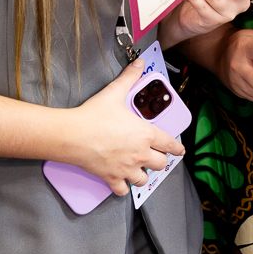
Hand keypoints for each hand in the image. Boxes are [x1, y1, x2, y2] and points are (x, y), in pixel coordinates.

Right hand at [70, 60, 184, 195]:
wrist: (72, 135)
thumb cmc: (95, 114)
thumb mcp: (115, 92)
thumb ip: (130, 77)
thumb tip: (140, 62)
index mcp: (145, 134)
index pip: (169, 144)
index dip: (177, 148)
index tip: (180, 151)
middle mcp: (140, 154)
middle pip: (160, 164)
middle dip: (159, 160)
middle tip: (154, 156)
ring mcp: (126, 169)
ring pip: (144, 180)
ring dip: (143, 175)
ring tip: (138, 169)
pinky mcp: (111, 178)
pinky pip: (123, 191)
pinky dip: (123, 188)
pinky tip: (121, 182)